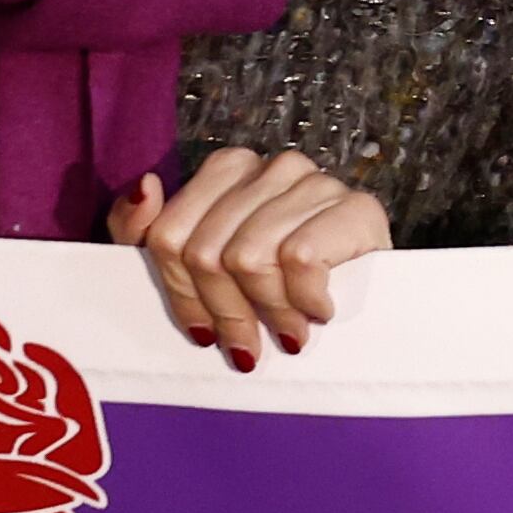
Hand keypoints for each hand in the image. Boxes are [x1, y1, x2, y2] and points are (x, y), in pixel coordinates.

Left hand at [106, 149, 390, 370]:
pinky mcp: (358, 208)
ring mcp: (318, 182)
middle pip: (206, 252)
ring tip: (286, 332)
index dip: (181, 296)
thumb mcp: (193, 267)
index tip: (202, 332)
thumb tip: (146, 185)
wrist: (368, 313)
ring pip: (250, 257)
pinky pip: (301, 257)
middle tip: (247, 345)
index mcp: (230, 170)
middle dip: (225, 312)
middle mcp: (273, 167)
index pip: (170, 235)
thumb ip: (144, 228)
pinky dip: (304, 298)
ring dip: (268, 312)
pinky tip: (317, 311)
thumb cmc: (272, 291)